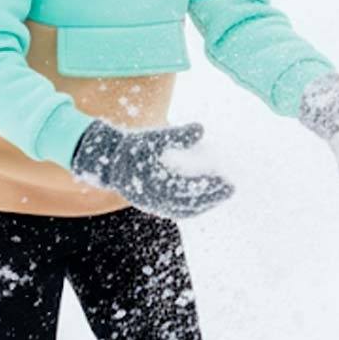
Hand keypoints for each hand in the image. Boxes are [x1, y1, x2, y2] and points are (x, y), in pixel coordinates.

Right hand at [69, 120, 234, 218]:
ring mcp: (152, 204)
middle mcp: (153, 198)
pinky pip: (175, 211)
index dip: (208, 187)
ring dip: (203, 204)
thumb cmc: (132, 146)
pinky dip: (191, 208)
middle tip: (231, 188)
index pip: (188, 190)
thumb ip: (177, 135)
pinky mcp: (151, 204)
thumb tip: (201, 129)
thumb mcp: (153, 137)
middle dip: (211, 197)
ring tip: (220, 194)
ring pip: (183, 210)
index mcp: (155, 182)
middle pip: (189, 203)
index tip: (226, 181)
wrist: (107, 161)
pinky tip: (203, 200)